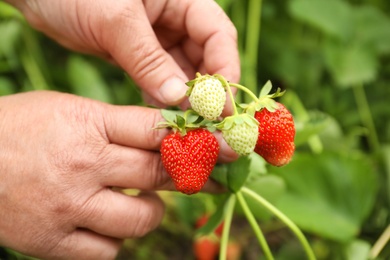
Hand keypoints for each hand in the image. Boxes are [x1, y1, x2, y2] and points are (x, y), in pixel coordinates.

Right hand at [0, 91, 231, 258]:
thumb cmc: (21, 128)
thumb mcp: (69, 111)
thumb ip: (118, 124)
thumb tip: (165, 138)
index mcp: (87, 125)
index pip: (157, 131)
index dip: (199, 139)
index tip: (228, 146)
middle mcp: (83, 167)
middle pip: (159, 173)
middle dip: (191, 176)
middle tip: (208, 177)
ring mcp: (69, 208)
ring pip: (142, 219)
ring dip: (151, 211)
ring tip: (136, 200)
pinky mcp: (53, 243)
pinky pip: (110, 251)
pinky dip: (118, 238)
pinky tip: (106, 223)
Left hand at [9, 0, 239, 106]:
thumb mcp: (115, 21)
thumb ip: (148, 59)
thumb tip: (177, 98)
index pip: (218, 35)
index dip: (224, 70)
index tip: (220, 106)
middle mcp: (175, 18)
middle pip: (206, 58)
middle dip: (206, 91)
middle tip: (205, 124)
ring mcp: (158, 38)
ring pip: (183, 72)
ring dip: (185, 99)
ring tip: (184, 125)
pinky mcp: (140, 54)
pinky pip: (160, 79)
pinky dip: (162, 98)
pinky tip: (161, 116)